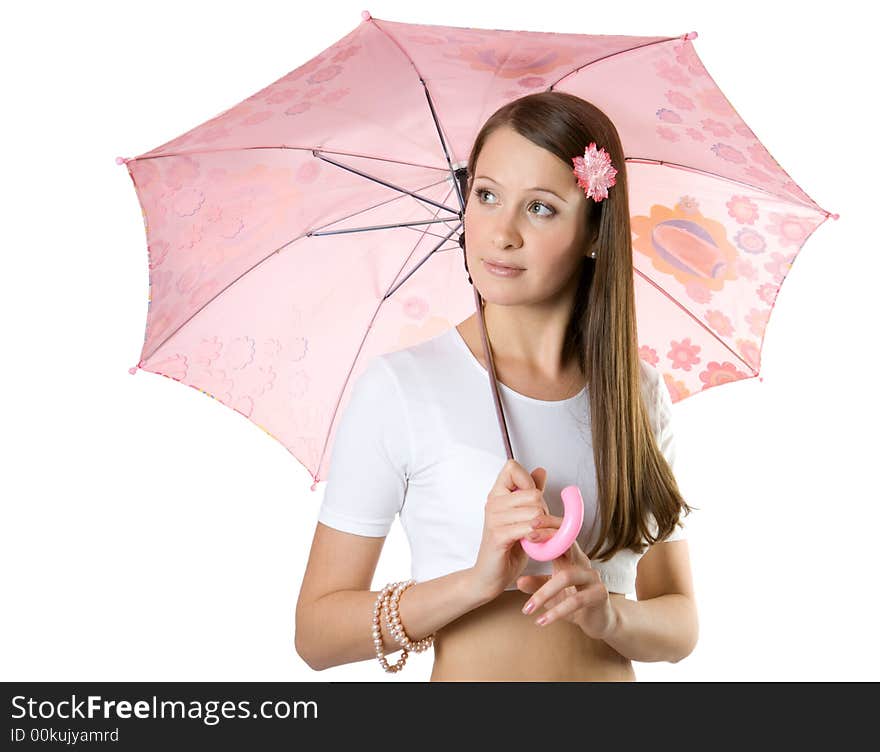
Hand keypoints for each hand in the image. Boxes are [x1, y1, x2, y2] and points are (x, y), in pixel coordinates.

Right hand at [470, 460, 550, 601]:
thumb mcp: (522, 515)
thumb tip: (541, 470)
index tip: (531, 500)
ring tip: (541, 537)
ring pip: (535, 512)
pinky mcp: (498, 535)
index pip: (512, 467)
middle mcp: (493, 502)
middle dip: (544, 510)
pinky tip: (536, 543)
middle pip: (533, 493)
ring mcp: (494, 518)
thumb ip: (531, 492)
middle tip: (539, 525)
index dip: (528, 481)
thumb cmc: (507, 547)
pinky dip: (540, 537)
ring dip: (546, 527)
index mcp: (497, 494)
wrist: (490, 576)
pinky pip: (529, 529)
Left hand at [516, 514, 617, 640]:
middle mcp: (583, 563)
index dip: (547, 526)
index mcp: (571, 558)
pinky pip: (576, 600)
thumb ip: (537, 584)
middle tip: (526, 539)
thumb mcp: (552, 593)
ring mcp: (593, 577)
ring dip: (543, 593)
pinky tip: (541, 621)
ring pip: (566, 576)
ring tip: (527, 609)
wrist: (599, 621)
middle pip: (567, 544)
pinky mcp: (600, 594)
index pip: (561, 535)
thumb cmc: (574, 602)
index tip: (528, 525)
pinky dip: (557, 612)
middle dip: (547, 539)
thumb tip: (517, 581)